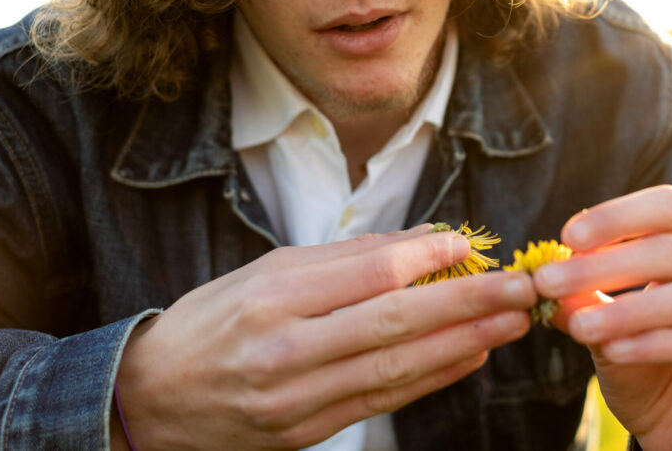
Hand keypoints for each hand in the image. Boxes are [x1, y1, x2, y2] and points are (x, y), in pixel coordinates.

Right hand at [113, 225, 535, 449]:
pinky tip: (471, 357)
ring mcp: (296, 399)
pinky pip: (383, 401)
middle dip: (467, 304)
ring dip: (465, 344)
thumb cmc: (212, 323)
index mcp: (271, 298)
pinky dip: (432, 378)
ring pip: (397, 367)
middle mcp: (285, 350)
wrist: (150, 403)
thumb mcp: (265, 271)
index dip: (426, 258)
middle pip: (394, 322)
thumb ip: (346, 256)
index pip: (367, 272)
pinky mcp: (307, 433)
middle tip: (520, 289)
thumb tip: (423, 240)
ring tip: (511, 322)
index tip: (469, 246)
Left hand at [533, 186, 671, 450]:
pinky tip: (614, 351)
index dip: (619, 216)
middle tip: (550, 282)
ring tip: (579, 327)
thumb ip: (585, 303)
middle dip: (606, 265)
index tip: (568, 236)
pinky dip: (657, 344)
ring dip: (631, 309)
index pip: (670, 208)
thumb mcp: (608, 331)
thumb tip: (545, 280)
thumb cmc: (649, 371)